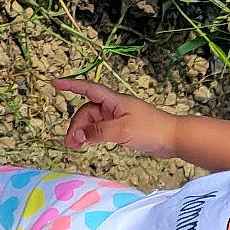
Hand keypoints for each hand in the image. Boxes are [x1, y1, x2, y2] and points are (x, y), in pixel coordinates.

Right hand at [54, 77, 181, 158]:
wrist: (175, 139)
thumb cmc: (151, 130)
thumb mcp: (122, 131)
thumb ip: (98, 132)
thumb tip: (77, 135)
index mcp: (114, 100)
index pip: (88, 89)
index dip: (71, 85)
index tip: (54, 83)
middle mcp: (115, 106)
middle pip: (87, 111)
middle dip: (76, 125)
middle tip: (70, 143)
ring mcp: (119, 117)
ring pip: (93, 122)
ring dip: (83, 132)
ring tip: (75, 146)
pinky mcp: (123, 128)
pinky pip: (102, 129)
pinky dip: (93, 135)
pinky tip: (88, 143)